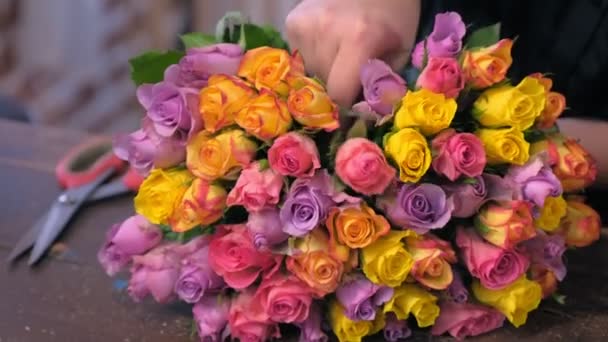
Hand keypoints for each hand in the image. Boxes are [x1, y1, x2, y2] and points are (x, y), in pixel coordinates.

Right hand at [285, 0, 420, 106]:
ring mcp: (304, 24)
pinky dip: (314, 57)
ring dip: (325, 72)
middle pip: (323, 84)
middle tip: (352, 74)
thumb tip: (361, 116)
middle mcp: (325, 30)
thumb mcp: (402, 51)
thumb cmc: (395, 15)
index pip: (339, 93)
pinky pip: (300, 57)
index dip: (346, 106)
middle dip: (338, 86)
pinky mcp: (293, 22)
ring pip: (310, 72)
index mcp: (359, 38)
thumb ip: (383, 86)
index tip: (352, 107)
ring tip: (341, 54)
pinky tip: (328, 43)